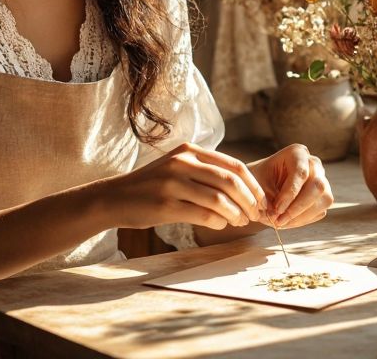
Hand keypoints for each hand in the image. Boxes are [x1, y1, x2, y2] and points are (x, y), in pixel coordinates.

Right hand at [100, 142, 267, 230]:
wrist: (115, 197)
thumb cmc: (152, 185)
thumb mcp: (177, 167)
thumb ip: (204, 170)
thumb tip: (242, 187)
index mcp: (189, 150)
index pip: (234, 165)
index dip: (253, 185)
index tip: (261, 200)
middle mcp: (182, 162)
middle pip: (230, 181)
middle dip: (250, 200)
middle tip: (257, 214)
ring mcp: (173, 183)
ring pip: (219, 199)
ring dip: (236, 214)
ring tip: (241, 221)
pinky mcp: (166, 205)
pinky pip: (203, 214)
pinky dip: (219, 222)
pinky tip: (221, 225)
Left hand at [249, 144, 332, 228]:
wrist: (264, 182)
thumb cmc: (260, 178)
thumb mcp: (258, 184)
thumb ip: (267, 198)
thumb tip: (276, 216)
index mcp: (297, 153)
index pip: (300, 173)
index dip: (289, 194)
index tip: (276, 209)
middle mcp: (314, 164)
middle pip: (317, 186)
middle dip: (298, 207)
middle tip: (279, 220)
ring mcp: (322, 180)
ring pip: (324, 200)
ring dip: (302, 216)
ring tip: (281, 223)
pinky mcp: (323, 196)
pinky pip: (320, 211)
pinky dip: (303, 220)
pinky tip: (287, 221)